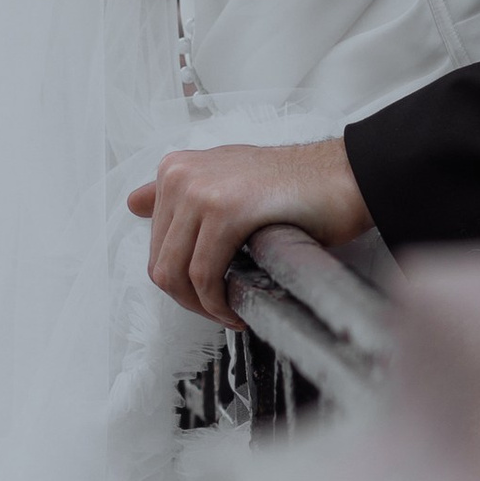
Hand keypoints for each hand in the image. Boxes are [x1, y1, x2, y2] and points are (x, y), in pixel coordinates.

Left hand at [128, 134, 371, 324]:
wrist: (345, 176)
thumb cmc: (296, 185)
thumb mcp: (228, 177)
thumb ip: (181, 193)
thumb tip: (133, 203)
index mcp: (175, 168)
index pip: (155, 244)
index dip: (180, 279)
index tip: (207, 293)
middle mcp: (180, 175)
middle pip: (160, 262)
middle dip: (189, 299)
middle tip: (223, 310)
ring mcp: (200, 190)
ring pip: (176, 274)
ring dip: (203, 306)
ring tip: (232, 312)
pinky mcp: (225, 210)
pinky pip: (205, 275)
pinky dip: (219, 303)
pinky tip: (240, 309)